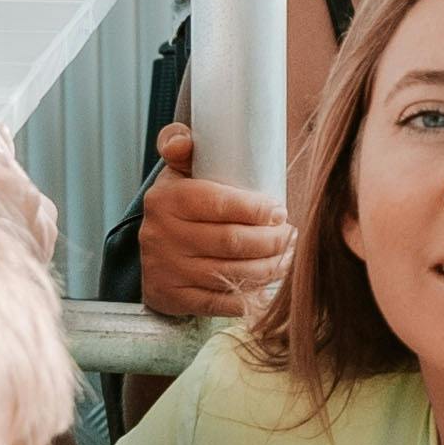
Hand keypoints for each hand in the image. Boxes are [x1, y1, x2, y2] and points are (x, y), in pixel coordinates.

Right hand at [134, 123, 291, 327]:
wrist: (152, 250)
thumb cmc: (181, 203)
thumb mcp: (178, 170)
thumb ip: (181, 144)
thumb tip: (182, 141)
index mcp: (166, 199)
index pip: (218, 203)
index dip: (256, 210)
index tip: (280, 210)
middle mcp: (161, 235)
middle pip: (230, 242)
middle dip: (271, 240)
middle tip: (291, 235)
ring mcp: (165, 269)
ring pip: (229, 273)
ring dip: (268, 268)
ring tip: (287, 257)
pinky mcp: (171, 297)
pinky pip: (218, 303)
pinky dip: (248, 297)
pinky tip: (267, 286)